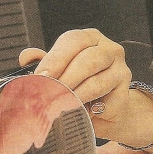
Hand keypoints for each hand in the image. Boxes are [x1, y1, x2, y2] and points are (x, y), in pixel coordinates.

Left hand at [19, 29, 152, 150]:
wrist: (104, 109)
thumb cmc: (79, 85)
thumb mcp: (60, 71)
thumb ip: (45, 62)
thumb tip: (26, 57)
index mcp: (90, 38)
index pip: (73, 41)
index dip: (55, 59)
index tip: (40, 77)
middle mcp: (109, 50)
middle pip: (88, 61)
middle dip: (65, 80)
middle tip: (49, 94)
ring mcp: (121, 70)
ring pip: (97, 83)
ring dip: (76, 97)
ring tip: (61, 106)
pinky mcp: (125, 94)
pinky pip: (107, 104)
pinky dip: (92, 113)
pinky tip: (83, 115)